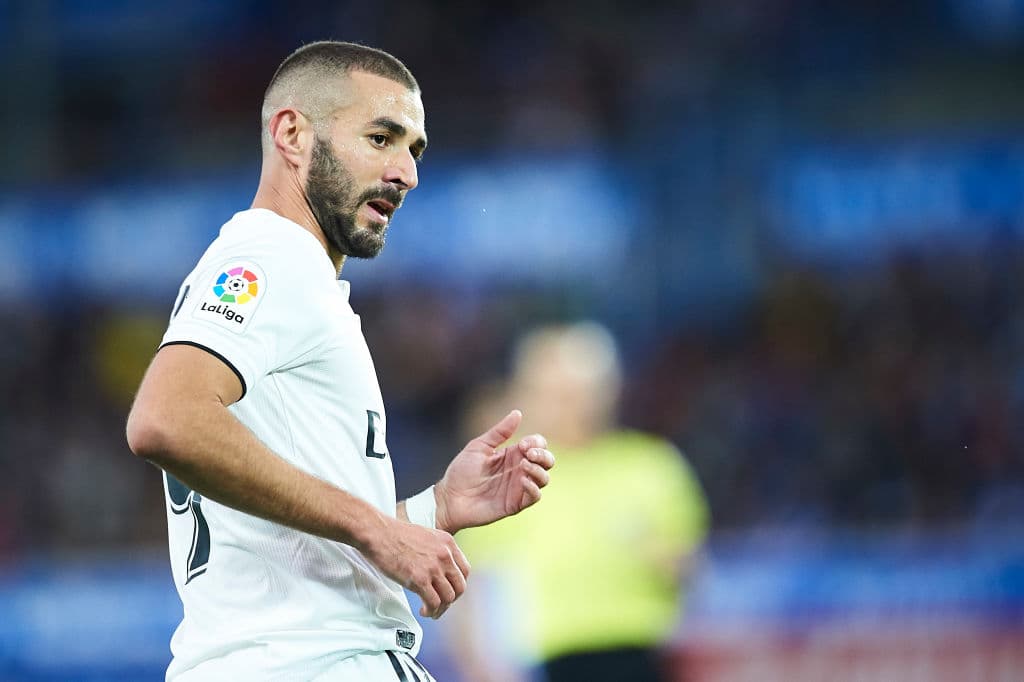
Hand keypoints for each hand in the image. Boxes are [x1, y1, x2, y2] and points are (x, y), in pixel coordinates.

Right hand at [363, 517, 470, 618]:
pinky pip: (433, 603)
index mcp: (447, 542)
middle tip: (440, 604)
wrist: (377, 532)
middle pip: (460, 586)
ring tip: (430, 611)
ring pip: (448, 597)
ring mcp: (433, 567)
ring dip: (440, 608)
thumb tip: (437, 568)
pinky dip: (430, 611)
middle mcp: (445, 555)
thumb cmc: (394, 534)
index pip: (465, 571)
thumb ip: (436, 550)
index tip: (449, 591)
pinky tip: (423, 610)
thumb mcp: (425, 536)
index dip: (458, 585)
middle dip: (451, 599)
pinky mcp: (419, 579)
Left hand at [435, 410, 554, 533]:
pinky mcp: (515, 504)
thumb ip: (499, 432)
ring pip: (544, 478)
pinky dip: (533, 487)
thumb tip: (517, 413)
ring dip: (539, 470)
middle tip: (528, 453)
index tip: (522, 444)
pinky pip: (535, 496)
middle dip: (543, 454)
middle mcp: (519, 470)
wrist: (449, 498)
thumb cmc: (461, 472)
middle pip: (547, 461)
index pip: (537, 445)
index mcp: (512, 454)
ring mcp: (518, 488)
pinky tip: (522, 480)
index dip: (536, 443)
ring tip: (523, 465)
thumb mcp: (479, 446)